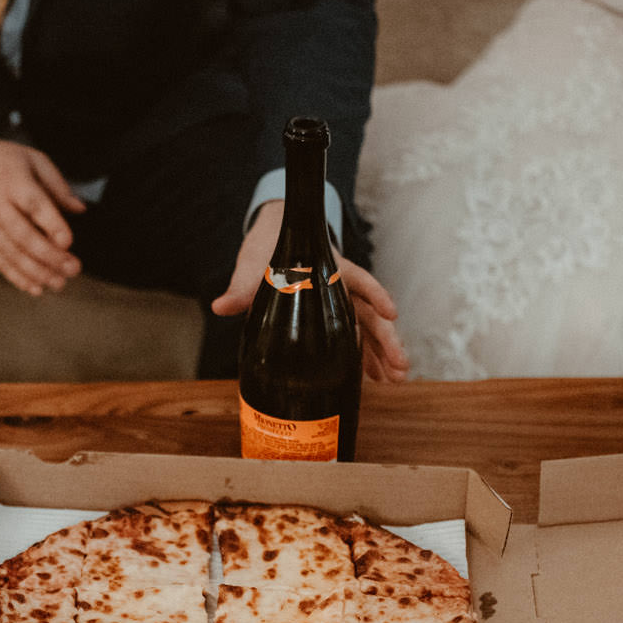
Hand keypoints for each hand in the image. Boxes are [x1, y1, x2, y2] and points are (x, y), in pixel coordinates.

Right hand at [0, 131, 86, 294]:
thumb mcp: (31, 159)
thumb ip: (57, 185)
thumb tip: (80, 209)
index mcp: (12, 181)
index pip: (34, 205)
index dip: (52, 225)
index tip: (68, 242)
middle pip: (23, 235)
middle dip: (49, 257)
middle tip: (73, 268)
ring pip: (12, 254)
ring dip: (37, 272)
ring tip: (59, 283)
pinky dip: (17, 278)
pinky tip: (36, 288)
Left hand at [210, 201, 410, 382]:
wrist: (269, 242)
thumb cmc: (265, 248)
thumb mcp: (252, 266)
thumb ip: (241, 288)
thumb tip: (221, 306)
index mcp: (328, 269)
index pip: (359, 280)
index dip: (376, 295)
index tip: (391, 312)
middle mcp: (339, 288)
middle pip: (370, 314)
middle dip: (387, 340)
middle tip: (400, 367)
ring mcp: (337, 305)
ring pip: (367, 330)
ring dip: (382, 354)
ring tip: (396, 380)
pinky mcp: (329, 320)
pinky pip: (352, 339)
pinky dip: (363, 358)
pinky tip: (374, 379)